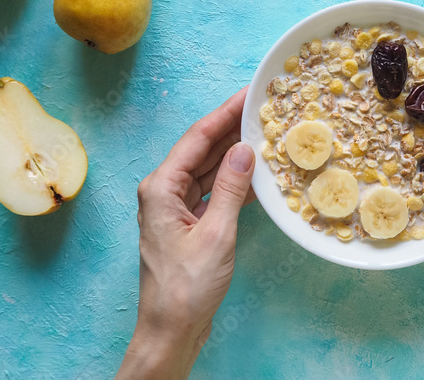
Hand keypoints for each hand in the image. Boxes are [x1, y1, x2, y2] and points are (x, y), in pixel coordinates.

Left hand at [117, 87, 254, 379]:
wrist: (171, 330)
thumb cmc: (187, 287)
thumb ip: (230, 187)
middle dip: (231, 127)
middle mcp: (162, 191)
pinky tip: (253, 170)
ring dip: (232, 152)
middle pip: (200, 149)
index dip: (225, 112)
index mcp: (160, 187)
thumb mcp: (216, 233)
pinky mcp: (185, 222)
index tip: (250, 93)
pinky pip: (209, 188)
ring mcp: (172, 207)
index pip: (197, 138)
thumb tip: (245, 149)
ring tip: (263, 131)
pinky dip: (230, 178)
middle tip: (263, 107)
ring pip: (206, 168)